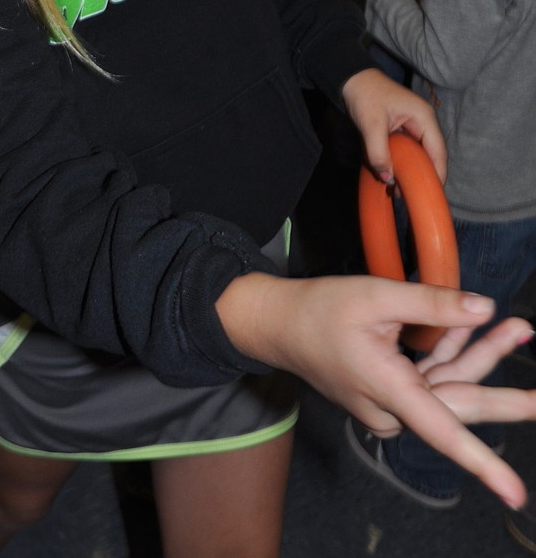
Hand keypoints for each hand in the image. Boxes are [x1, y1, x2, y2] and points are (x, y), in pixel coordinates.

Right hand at [217, 272, 535, 507]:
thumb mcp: (376, 296)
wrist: (278, 324)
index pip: (443, 432)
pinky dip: (450, 352)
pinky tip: (468, 327)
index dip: (482, 462)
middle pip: (459, 400)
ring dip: (479, 354)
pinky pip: (430, 379)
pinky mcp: (388, 397)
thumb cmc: (318, 310)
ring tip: (516, 328)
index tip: (514, 492)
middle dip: (500, 375)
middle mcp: (390, 411)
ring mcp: (389, 407)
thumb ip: (432, 303)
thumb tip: (483, 308)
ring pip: (448, 385)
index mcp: (387, 390)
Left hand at [341, 66, 446, 183]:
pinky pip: (406, 150)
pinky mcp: (401, 130)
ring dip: (411, 171)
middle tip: (411, 196)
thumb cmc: (365, 95)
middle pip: (431, 155)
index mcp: (424, 118)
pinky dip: (401, 163)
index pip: (438, 151)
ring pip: (418, 154)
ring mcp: (413, 126)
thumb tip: (387, 178)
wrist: (352, 80)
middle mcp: (423, 122)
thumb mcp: (371, 124)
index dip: (438, 174)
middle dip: (423, 175)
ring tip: (399, 191)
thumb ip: (379, 152)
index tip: (433, 194)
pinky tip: (392, 176)